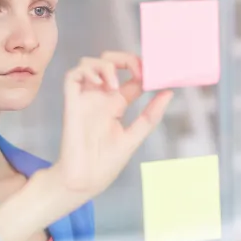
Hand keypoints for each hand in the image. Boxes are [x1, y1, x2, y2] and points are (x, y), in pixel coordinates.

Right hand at [50, 51, 172, 204]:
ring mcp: (86, 99)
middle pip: (110, 62)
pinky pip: (73, 75)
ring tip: (115, 84)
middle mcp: (101, 98)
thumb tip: (169, 93)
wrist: (85, 180)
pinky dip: (87, 70)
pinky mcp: (72, 103)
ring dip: (105, 65)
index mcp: (116, 105)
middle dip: (125, 59)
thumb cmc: (105, 164)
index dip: (143, 69)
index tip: (157, 73)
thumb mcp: (134, 136)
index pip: (131, 77)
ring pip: (90, 63)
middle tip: (139, 71)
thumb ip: (150, 115)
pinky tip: (100, 82)